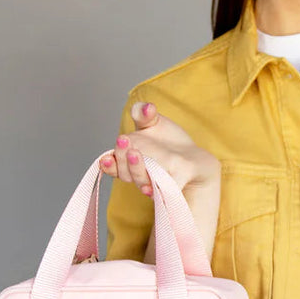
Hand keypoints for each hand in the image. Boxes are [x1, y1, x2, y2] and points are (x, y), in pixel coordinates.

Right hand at [101, 101, 219, 197]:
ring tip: (135, 154)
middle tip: (123, 140)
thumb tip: (147, 108)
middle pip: (125, 172)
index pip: (113, 165)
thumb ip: (143, 114)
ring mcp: (156, 180)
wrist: (193, 156)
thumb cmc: (167, 140)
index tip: (106, 157)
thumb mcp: (153, 122)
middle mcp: (139, 173)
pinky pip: (163, 190)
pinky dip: (157, 189)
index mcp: (128, 159)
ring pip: (141, 181)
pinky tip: (151, 186)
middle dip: (122, 157)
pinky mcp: (175, 183)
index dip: (108, 164)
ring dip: (136, 169)